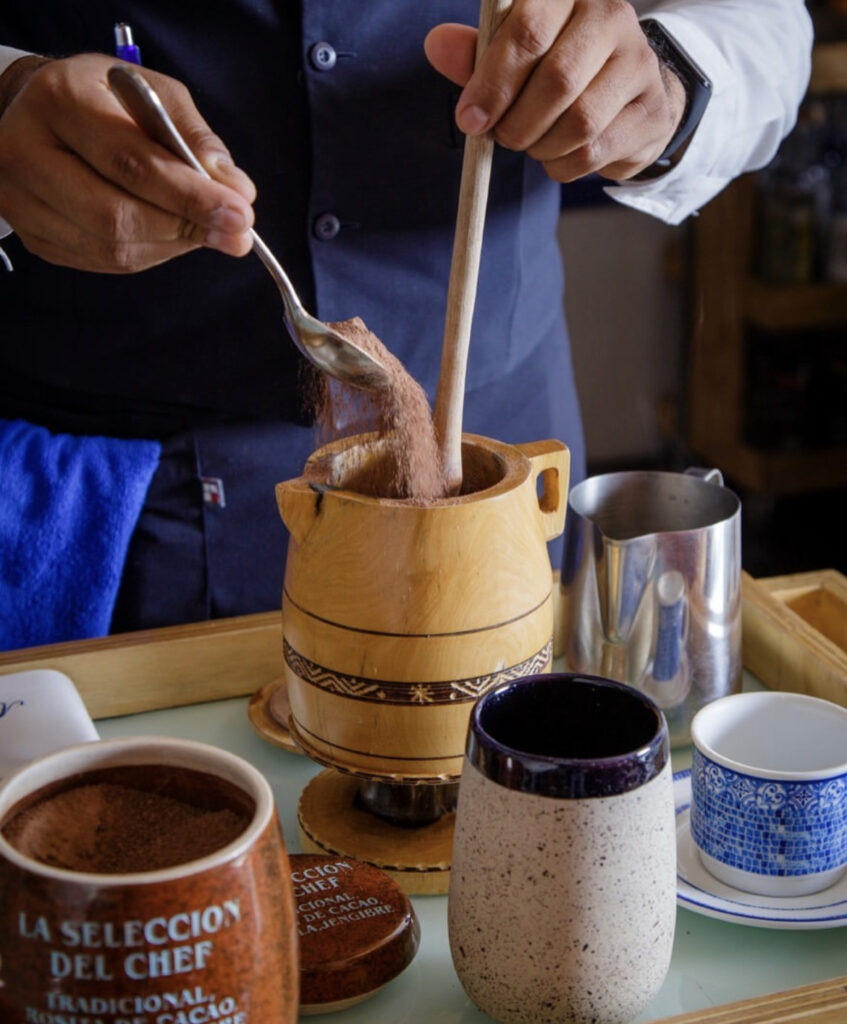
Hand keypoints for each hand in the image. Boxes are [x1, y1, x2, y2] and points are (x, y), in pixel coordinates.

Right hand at [0, 53, 255, 272]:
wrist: (39, 112)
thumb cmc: (103, 100)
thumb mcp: (153, 95)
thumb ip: (196, 139)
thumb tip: (235, 189)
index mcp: (60, 101)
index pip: (131, 163)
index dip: (191, 196)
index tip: (240, 213)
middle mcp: (27, 152)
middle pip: (116, 215)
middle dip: (186, 228)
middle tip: (236, 235)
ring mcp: (22, 200)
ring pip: (111, 247)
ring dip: (171, 245)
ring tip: (203, 229)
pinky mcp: (33, 235)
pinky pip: (102, 261)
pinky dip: (149, 254)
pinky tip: (168, 235)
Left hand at [424, 0, 685, 182]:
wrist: (624, 92)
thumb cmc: (556, 65)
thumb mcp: (511, 53)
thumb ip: (476, 53)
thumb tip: (436, 45)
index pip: (528, 31)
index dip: (492, 83)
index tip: (469, 119)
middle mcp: (613, 16)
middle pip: (557, 81)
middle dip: (516, 122)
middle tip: (501, 136)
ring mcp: (640, 64)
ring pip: (578, 123)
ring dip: (540, 146)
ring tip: (531, 143)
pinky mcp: (651, 111)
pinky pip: (594, 152)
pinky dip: (562, 166)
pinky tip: (557, 156)